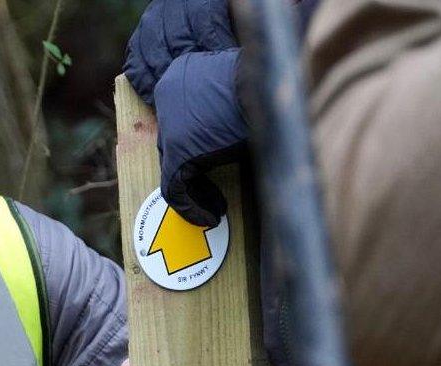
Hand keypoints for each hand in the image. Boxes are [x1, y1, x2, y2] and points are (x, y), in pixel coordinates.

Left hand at [124, 0, 247, 226]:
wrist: (273, 87)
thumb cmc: (268, 86)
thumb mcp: (242, 88)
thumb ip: (225, 105)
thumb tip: (229, 126)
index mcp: (182, 73)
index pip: (181, 117)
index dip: (199, 143)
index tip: (215, 161)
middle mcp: (168, 95)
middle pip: (175, 142)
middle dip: (196, 171)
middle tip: (216, 193)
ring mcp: (170, 123)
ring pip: (174, 166)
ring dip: (196, 192)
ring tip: (217, 209)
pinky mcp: (178, 151)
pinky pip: (174, 187)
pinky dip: (190, 207)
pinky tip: (210, 218)